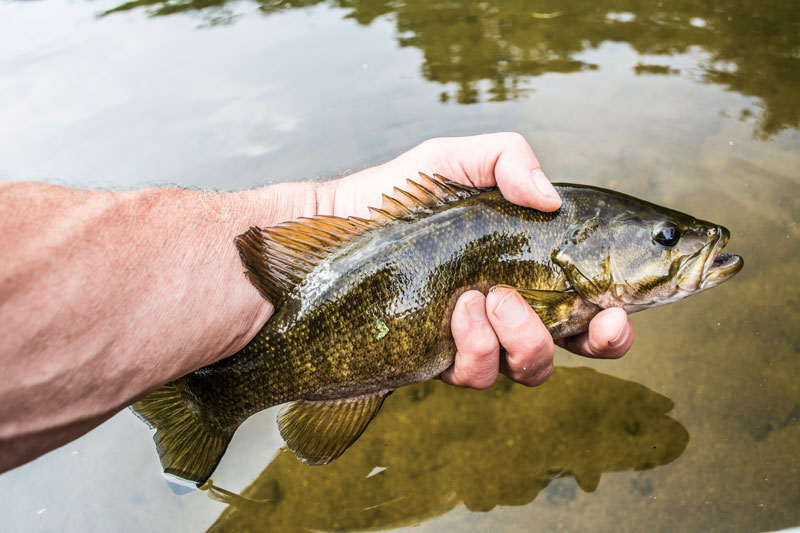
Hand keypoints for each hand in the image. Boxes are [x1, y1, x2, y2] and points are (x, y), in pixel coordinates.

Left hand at [322, 132, 634, 388]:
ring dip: (526, 336)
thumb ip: (508, 159)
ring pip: (530, 367)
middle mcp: (509, 310)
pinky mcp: (439, 359)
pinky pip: (478, 373)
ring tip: (490, 297)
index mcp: (528, 269)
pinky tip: (458, 310)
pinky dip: (478, 345)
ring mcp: (475, 339)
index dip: (615, 318)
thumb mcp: (456, 160)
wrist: (337, 228)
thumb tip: (551, 197)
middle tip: (590, 318)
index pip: (589, 303)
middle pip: (574, 347)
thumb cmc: (400, 196)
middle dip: (597, 342)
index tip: (620, 309)